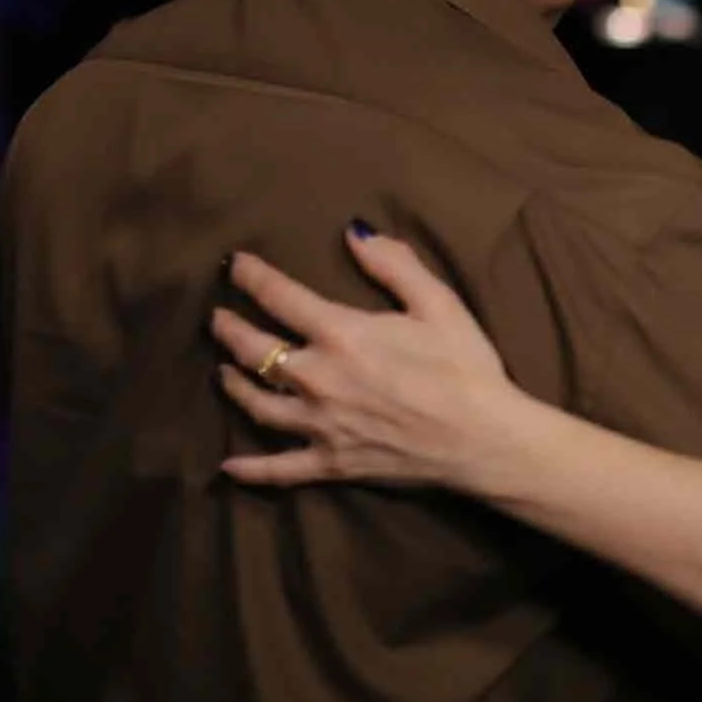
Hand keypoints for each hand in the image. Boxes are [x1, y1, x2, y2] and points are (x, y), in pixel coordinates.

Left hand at [211, 228, 511, 488]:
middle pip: (254, 351)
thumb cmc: (465, 367)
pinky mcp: (330, 463)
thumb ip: (393, 264)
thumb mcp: (438, 302)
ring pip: (257, 405)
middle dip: (230, 329)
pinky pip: (279, 469)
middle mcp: (317, 379)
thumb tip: (353, 232)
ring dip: (233, 385)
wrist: (483, 439)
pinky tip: (228, 466)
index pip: (280, 297)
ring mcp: (319, 425)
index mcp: (341, 334)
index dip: (252, 277)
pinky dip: (251, 469)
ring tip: (221, 371)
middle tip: (218, 318)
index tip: (236, 266)